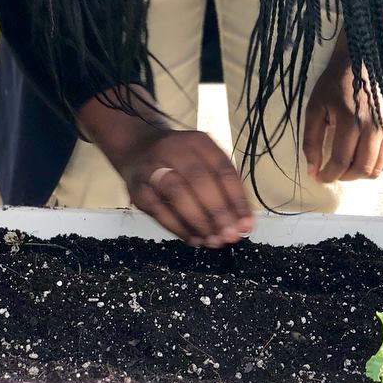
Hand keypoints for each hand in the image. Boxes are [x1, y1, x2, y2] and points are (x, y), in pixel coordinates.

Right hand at [111, 126, 253, 247]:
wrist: (136, 149)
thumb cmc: (179, 159)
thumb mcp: (202, 159)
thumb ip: (221, 186)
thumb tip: (241, 221)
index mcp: (198, 142)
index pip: (223, 169)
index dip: (237, 198)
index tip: (247, 225)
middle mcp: (175, 150)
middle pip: (200, 180)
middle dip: (218, 212)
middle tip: (231, 236)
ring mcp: (153, 168)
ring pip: (178, 193)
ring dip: (199, 221)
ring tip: (214, 241)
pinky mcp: (137, 188)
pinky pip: (159, 211)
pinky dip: (179, 228)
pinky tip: (194, 240)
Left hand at [302, 44, 382, 182]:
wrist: (359, 66)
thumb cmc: (333, 86)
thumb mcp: (314, 109)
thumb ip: (311, 141)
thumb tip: (312, 171)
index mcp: (350, 120)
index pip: (341, 160)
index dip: (328, 175)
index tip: (319, 177)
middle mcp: (372, 127)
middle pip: (361, 169)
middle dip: (343, 177)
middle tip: (331, 172)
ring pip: (376, 169)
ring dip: (358, 175)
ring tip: (344, 167)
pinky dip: (372, 167)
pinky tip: (359, 160)